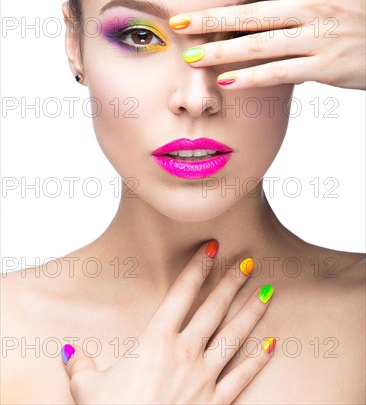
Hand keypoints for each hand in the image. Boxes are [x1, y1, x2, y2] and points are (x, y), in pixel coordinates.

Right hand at [61, 242, 275, 404]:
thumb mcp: (88, 389)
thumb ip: (82, 366)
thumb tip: (70, 352)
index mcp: (155, 341)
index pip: (181, 293)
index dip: (198, 268)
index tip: (212, 248)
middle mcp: (185, 352)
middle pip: (214, 308)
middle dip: (232, 282)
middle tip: (249, 262)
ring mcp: (204, 377)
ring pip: (234, 336)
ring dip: (251, 312)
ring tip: (267, 292)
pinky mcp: (216, 403)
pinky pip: (242, 377)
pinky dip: (258, 360)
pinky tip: (272, 344)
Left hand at [169, 0, 365, 90]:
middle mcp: (313, 9)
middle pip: (252, 13)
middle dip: (211, 18)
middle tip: (178, 23)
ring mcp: (317, 39)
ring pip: (260, 45)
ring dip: (222, 52)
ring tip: (192, 58)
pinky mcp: (324, 68)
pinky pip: (280, 73)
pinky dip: (253, 78)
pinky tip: (227, 81)